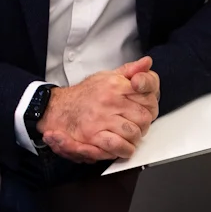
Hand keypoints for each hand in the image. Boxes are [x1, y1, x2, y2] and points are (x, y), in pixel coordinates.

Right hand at [39, 57, 160, 161]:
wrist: (59, 108)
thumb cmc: (86, 94)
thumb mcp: (108, 76)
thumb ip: (130, 70)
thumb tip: (147, 62)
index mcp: (116, 84)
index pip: (148, 95)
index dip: (151, 105)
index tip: (146, 109)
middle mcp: (110, 100)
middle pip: (145, 117)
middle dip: (145, 124)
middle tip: (138, 125)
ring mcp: (102, 118)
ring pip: (134, 133)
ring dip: (135, 138)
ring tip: (130, 136)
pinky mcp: (94, 135)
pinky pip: (118, 145)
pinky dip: (124, 149)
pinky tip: (123, 147)